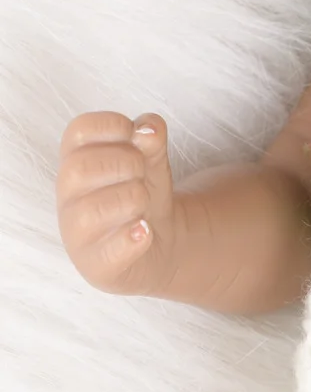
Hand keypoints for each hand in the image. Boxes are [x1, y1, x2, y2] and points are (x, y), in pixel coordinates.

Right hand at [57, 112, 177, 296]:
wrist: (161, 241)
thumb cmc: (142, 190)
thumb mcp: (151, 157)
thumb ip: (150, 138)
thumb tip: (146, 129)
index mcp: (76, 161)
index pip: (79, 130)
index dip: (114, 126)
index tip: (135, 137)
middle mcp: (68, 197)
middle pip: (81, 167)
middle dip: (126, 163)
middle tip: (141, 173)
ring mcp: (76, 233)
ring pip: (95, 208)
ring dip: (134, 198)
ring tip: (142, 204)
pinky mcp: (96, 265)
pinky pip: (109, 251)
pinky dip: (133, 238)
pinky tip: (144, 229)